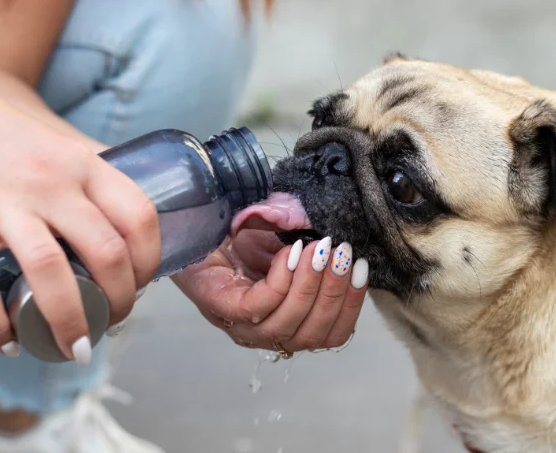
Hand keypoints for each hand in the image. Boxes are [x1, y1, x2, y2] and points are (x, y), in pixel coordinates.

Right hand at [0, 68, 160, 362]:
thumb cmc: (23, 146)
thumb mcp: (73, 151)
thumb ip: (105, 185)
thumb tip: (144, 241)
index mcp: (86, 166)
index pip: (139, 218)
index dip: (150, 263)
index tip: (143, 287)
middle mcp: (50, 181)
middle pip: (104, 252)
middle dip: (118, 302)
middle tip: (113, 323)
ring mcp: (2, 201)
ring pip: (48, 271)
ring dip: (69, 321)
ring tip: (76, 348)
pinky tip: (9, 341)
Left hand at [173, 230, 368, 353]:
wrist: (194, 218)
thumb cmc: (240, 233)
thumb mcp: (287, 241)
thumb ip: (315, 249)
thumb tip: (345, 248)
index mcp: (286, 321)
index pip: (329, 336)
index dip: (351, 307)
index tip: (361, 268)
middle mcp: (264, 331)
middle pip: (312, 334)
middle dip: (334, 292)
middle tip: (342, 253)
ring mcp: (240, 324)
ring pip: (288, 324)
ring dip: (312, 285)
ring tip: (320, 249)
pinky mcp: (220, 307)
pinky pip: (260, 305)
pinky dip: (282, 279)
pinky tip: (290, 252)